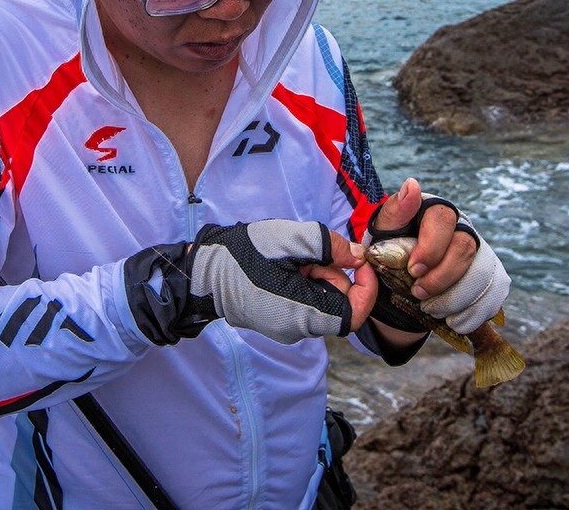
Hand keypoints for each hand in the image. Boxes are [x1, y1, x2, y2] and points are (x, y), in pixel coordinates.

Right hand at [125, 220, 374, 345]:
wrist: (202, 272)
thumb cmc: (242, 255)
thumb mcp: (289, 238)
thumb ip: (328, 246)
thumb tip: (358, 255)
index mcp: (303, 316)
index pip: (354, 313)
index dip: (366, 287)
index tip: (360, 260)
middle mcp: (298, 330)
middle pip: (338, 303)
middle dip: (333, 273)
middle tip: (308, 253)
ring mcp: (287, 328)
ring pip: (322, 300)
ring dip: (316, 274)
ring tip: (291, 257)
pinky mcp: (278, 320)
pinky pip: (305, 301)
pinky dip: (303, 280)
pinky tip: (283, 266)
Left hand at [363, 178, 508, 334]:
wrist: (401, 276)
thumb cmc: (391, 246)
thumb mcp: (386, 229)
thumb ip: (397, 209)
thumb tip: (412, 184)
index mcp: (437, 210)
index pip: (443, 220)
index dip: (431, 247)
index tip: (413, 270)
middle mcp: (462, 227)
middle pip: (465, 248)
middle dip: (442, 277)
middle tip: (418, 293)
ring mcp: (479, 251)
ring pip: (480, 274)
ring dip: (455, 297)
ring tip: (431, 308)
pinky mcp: (489, 275)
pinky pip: (493, 294)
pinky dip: (474, 312)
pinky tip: (455, 321)